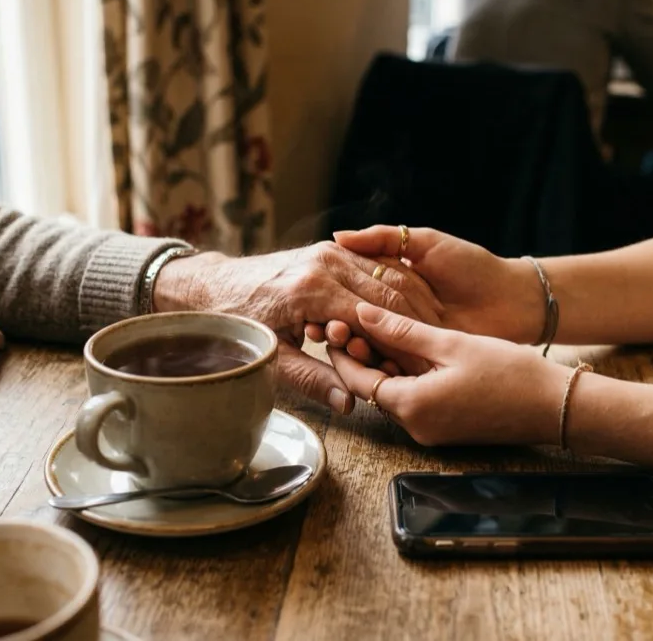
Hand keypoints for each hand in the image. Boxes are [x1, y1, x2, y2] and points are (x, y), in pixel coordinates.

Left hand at [152, 242, 442, 412]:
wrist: (213, 287)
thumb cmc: (241, 324)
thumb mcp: (273, 359)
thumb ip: (314, 380)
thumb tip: (351, 403)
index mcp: (311, 290)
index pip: (372, 315)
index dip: (399, 342)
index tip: (418, 363)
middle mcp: (326, 263)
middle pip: (390, 290)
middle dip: (418, 320)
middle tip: (439, 348)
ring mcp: (331, 252)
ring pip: (391, 272)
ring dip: (418, 300)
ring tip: (437, 329)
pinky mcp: (333, 250)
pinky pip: (379, 263)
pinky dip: (402, 284)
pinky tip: (419, 307)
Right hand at [309, 227, 544, 363]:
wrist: (514, 297)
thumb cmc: (474, 266)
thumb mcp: (426, 243)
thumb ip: (384, 239)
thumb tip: (338, 235)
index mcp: (392, 288)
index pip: (353, 298)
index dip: (336, 305)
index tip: (319, 309)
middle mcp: (398, 318)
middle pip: (361, 328)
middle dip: (345, 332)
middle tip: (329, 333)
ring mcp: (412, 344)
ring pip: (377, 350)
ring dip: (362, 351)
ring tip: (349, 349)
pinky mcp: (427, 364)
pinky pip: (400, 368)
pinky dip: (387, 367)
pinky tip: (374, 366)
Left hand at [328, 303, 568, 445]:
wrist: (555, 406)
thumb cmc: (509, 373)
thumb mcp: (450, 343)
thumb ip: (401, 330)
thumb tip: (362, 312)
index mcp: (411, 406)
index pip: (356, 380)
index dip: (341, 351)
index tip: (334, 323)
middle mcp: (415, 427)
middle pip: (370, 389)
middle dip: (359, 357)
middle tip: (351, 322)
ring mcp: (431, 432)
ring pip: (391, 394)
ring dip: (382, 366)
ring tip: (377, 330)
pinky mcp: (445, 429)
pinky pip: (413, 401)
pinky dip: (404, 376)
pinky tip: (409, 350)